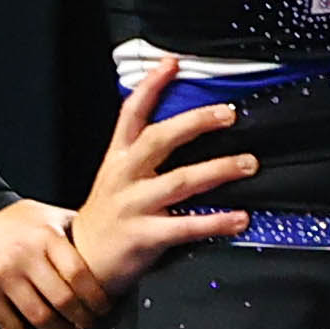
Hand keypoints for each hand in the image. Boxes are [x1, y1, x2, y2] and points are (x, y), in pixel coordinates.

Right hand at [0, 201, 109, 328]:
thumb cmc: (22, 221)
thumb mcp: (52, 217)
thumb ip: (77, 234)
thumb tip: (115, 252)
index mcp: (46, 237)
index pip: (78, 274)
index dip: (96, 298)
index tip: (104, 308)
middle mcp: (24, 256)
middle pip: (62, 300)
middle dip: (82, 319)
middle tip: (90, 323)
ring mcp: (4, 276)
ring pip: (39, 317)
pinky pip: (11, 327)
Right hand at [68, 59, 252, 291]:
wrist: (81, 265)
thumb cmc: (105, 222)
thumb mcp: (114, 180)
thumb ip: (139, 156)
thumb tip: (178, 131)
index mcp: (117, 160)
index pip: (131, 113)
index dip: (151, 86)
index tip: (171, 63)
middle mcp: (124, 178)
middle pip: (159, 139)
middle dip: (196, 122)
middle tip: (228, 113)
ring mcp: (134, 206)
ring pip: (180, 180)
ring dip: (219, 169)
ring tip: (248, 163)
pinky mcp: (144, 236)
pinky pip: (186, 226)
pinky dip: (217, 221)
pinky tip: (240, 217)